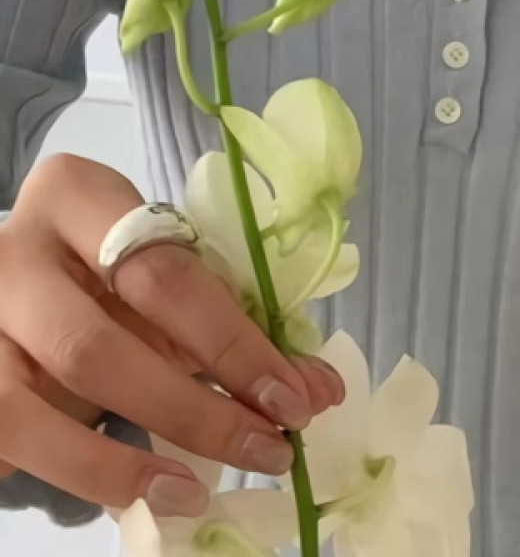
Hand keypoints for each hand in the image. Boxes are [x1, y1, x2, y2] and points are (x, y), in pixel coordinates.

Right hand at [0, 154, 343, 516]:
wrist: (23, 272)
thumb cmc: (109, 267)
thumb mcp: (170, 277)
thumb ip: (238, 325)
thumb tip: (317, 390)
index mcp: (78, 196)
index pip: (166, 274)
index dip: (235, 345)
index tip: (294, 399)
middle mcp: (13, 253)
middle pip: (100, 346)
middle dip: (194, 410)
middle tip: (268, 448)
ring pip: (37, 406)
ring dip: (123, 464)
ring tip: (196, 492)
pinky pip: (8, 440)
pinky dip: (75, 475)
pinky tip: (135, 495)